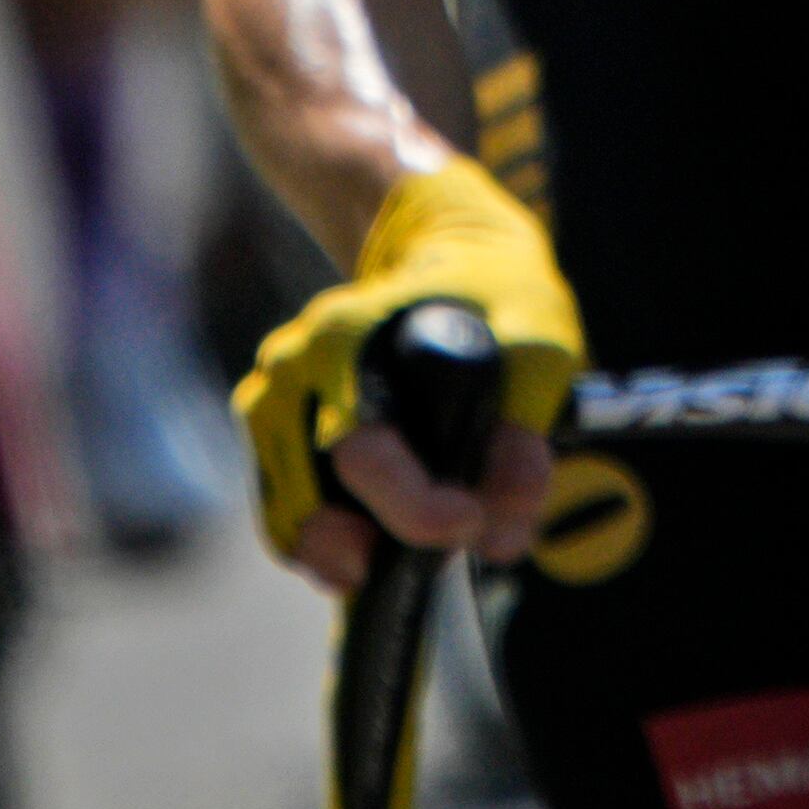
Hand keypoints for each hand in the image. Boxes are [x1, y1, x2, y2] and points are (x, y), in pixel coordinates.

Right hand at [235, 156, 585, 587]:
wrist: (442, 246)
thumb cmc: (491, 288)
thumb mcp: (536, 341)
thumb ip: (525, 432)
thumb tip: (504, 528)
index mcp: (344, 338)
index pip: (361, 449)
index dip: (413, 508)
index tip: (467, 525)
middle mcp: (292, 369)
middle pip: (312, 493)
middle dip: (378, 542)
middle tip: (446, 555)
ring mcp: (272, 399)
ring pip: (290, 514)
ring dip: (347, 553)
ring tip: (412, 562)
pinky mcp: (274, 431)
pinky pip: (285, 511)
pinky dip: (325, 545)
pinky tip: (373, 558)